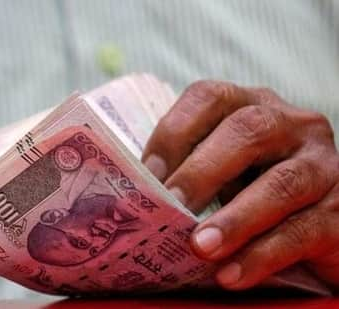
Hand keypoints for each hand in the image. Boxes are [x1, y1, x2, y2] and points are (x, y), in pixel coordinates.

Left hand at [142, 80, 338, 290]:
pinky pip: (304, 231)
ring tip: (201, 247)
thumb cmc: (250, 193)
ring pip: (281, 183)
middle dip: (202, 172)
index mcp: (251, 106)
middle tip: (170, 208)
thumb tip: (131, 194)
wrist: (314, 228)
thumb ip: (186, 171)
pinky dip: (263, 255)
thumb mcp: (218, 171)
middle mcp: (291, 125)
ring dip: (235, 218)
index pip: (209, 97)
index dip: (174, 132)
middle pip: (248, 131)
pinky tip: (231, 275)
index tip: (146, 174)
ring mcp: (322, 165)